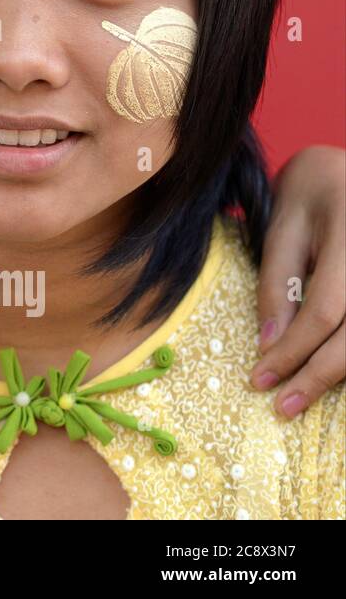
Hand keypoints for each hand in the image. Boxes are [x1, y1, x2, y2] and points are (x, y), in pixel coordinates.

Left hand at [251, 146, 345, 417]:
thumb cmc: (312, 192)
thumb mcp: (282, 224)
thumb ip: (277, 281)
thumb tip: (269, 343)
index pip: (325, 309)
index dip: (294, 350)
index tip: (261, 380)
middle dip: (321, 375)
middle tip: (285, 407)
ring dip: (344, 373)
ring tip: (308, 396)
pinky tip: (335, 374)